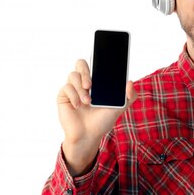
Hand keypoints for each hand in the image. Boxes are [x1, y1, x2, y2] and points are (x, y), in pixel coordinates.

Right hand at [57, 59, 136, 175]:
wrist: (89, 135)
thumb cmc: (103, 121)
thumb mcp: (120, 108)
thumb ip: (129, 96)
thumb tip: (129, 81)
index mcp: (97, 82)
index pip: (95, 64)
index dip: (97, 59)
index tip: (101, 61)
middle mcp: (84, 83)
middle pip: (80, 64)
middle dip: (85, 71)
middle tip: (90, 84)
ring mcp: (73, 89)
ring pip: (73, 75)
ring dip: (80, 88)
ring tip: (88, 101)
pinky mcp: (64, 96)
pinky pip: (66, 88)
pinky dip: (74, 96)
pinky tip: (78, 106)